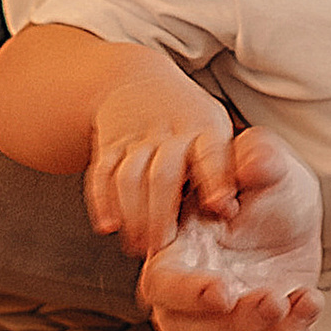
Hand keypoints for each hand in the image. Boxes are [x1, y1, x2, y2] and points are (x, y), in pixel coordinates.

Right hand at [84, 67, 237, 252]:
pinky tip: (107, 226)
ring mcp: (136, 137)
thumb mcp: (217, 132)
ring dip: (131, 214)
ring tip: (136, 246)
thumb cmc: (191, 123)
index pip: (211, 153)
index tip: (220, 207)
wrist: (139, 83)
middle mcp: (170, 131)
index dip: (216, 179)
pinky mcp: (109, 144)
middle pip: (163, 174)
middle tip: (162, 247)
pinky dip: (101, 201)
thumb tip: (229, 211)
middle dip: (161, 213)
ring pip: (129, 177)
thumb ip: (227, 169)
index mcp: (205, 128)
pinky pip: (101, 173)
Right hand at [135, 125, 323, 330]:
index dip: (189, 294)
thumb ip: (260, 156)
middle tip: (275, 299)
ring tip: (306, 300)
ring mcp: (215, 327)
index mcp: (177, 251)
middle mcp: (188, 297)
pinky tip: (305, 314)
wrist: (291, 218)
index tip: (226, 290)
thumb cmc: (268, 187)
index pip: (163, 284)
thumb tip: (253, 164)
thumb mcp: (270, 162)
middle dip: (235, 324)